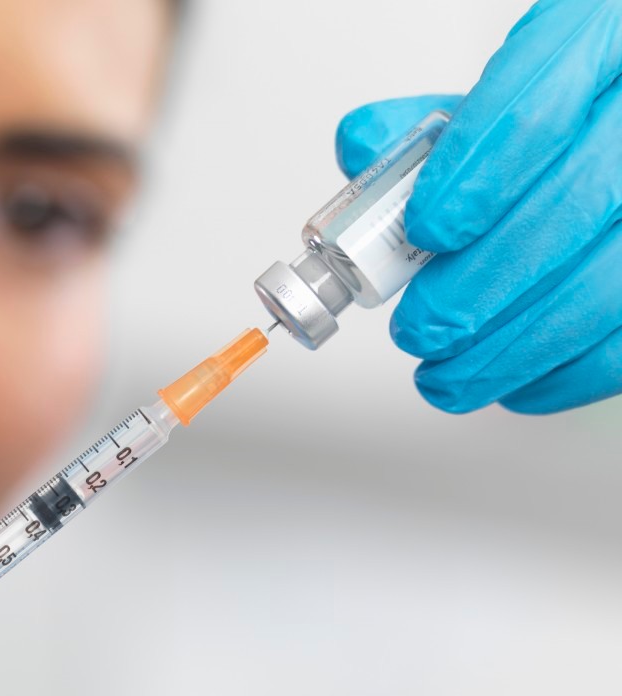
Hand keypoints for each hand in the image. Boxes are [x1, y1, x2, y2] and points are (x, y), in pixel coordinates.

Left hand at [335, 0, 621, 413]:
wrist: (618, 142)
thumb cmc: (560, 125)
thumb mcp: (497, 100)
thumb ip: (424, 127)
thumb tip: (363, 150)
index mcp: (596, 45)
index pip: (537, 107)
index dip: (474, 174)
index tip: (424, 231)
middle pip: (572, 206)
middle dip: (477, 286)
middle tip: (417, 329)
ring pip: (607, 286)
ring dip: (512, 349)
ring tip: (444, 376)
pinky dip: (565, 376)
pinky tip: (513, 385)